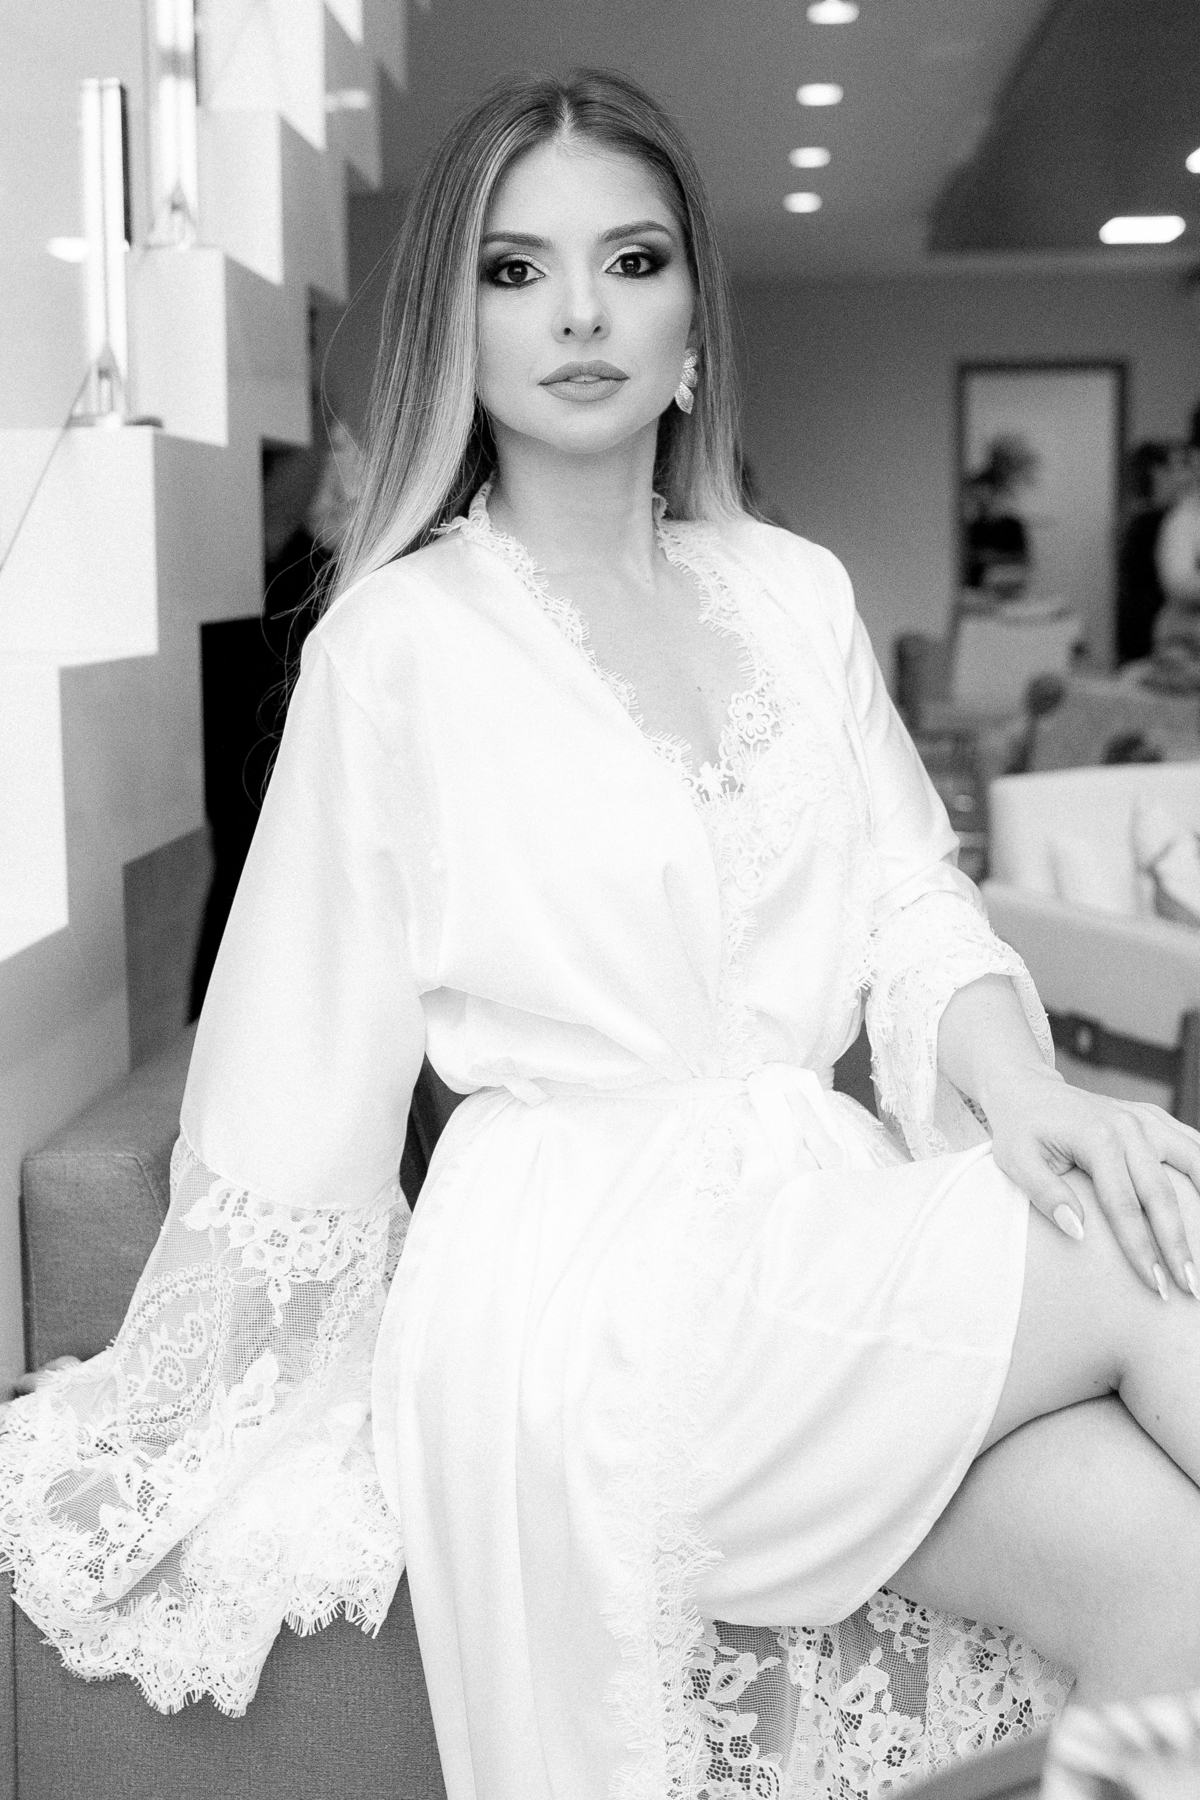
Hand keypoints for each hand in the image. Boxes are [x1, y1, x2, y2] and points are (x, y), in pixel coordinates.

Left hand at [983, 1066, 1199, 1298]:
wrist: (1027, 1089)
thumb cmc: (1019, 1129)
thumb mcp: (1016, 1160)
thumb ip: (1046, 1194)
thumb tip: (1078, 1232)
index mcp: (1096, 1139)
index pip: (1124, 1206)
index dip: (1141, 1249)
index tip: (1155, 1284)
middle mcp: (1128, 1127)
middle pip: (1162, 1195)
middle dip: (1178, 1244)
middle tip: (1190, 1287)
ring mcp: (1144, 1120)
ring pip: (1191, 1164)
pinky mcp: (1152, 1117)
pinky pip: (1190, 1144)